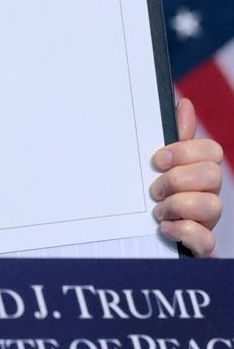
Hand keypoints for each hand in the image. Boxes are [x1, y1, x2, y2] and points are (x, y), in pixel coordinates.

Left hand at [151, 97, 223, 255]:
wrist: (136, 234)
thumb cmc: (153, 192)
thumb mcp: (160, 163)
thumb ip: (174, 137)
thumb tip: (184, 104)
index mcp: (200, 171)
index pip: (212, 151)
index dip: (185, 152)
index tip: (158, 159)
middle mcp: (209, 194)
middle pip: (213, 175)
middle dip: (177, 180)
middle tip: (155, 189)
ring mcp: (207, 220)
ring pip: (212, 206)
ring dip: (178, 206)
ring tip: (158, 210)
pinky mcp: (200, 244)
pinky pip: (206, 240)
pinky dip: (183, 232)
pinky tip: (165, 228)